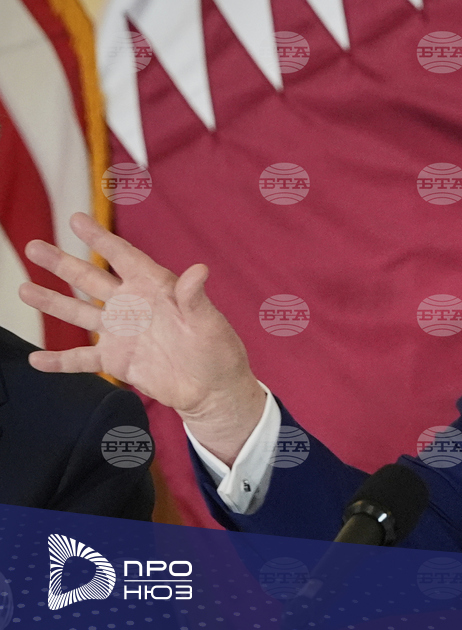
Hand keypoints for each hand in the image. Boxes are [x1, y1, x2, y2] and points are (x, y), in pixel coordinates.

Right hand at [19, 213, 264, 464]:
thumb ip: (196, 298)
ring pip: (78, 313)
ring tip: (23, 289)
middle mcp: (132, 306)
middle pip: (90, 278)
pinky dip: (59, 361)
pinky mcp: (116, 360)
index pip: (123, 257)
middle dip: (61, 263)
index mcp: (155, 288)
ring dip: (51, 302)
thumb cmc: (217, 350)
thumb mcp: (209, 322)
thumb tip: (199, 270)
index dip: (99, 238)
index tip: (76, 219)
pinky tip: (36, 359)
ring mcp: (121, 333)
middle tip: (33, 246)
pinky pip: (81, 359)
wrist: (212, 389)